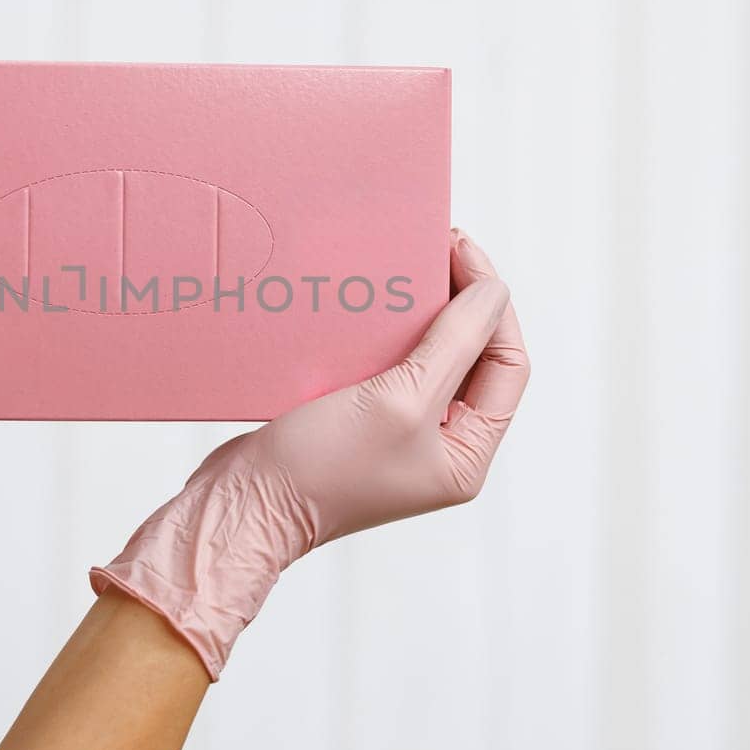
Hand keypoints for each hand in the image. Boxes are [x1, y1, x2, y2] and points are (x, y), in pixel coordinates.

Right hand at [91, 230, 529, 678]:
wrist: (242, 503)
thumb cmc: (321, 467)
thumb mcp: (401, 399)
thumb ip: (453, 344)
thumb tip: (494, 293)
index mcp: (466, 453)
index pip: (506, 364)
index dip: (492, 304)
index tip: (461, 250)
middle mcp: (439, 446)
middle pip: (471, 357)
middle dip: (458, 301)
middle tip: (435, 245)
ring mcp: (398, 434)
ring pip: (427, 356)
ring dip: (418, 311)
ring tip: (402, 265)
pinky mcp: (357, 421)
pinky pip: (386, 365)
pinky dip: (382, 330)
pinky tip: (365, 301)